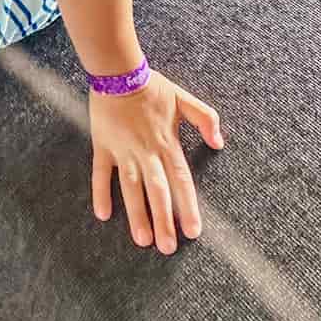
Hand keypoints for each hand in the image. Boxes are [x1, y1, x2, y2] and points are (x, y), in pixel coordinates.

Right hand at [89, 73, 222, 253]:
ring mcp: (123, 152)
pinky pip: (100, 174)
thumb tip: (219, 143)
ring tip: (143, 240)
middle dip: (163, 221)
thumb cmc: (152, 86)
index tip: (192, 232)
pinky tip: (102, 214)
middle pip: (157, 192)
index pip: (181, 181)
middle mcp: (146, 152)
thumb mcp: (183, 99)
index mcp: (167, 143)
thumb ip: (205, 119)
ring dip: (136, 215)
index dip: (187, 207)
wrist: (118, 72)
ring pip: (131, 189)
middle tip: (167, 248)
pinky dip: (100, 193)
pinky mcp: (103, 147)